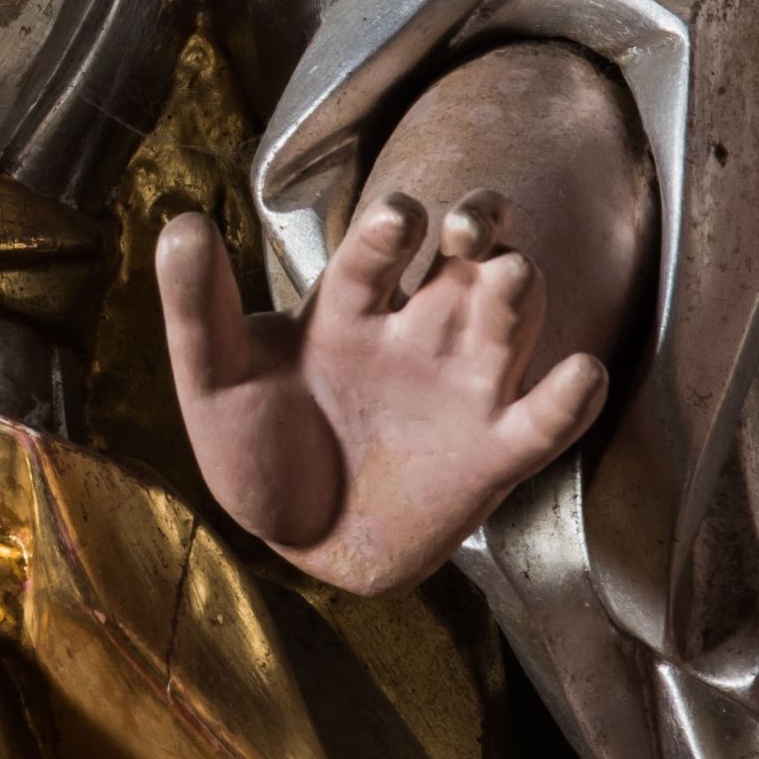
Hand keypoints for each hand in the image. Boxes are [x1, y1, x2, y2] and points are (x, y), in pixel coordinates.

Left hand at [158, 182, 610, 599]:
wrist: (295, 541)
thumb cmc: (257, 445)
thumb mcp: (215, 376)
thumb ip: (199, 308)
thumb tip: (180, 223)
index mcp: (352, 304)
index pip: (380, 248)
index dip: (391, 227)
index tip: (396, 217)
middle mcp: (420, 331)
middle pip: (467, 257)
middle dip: (479, 228)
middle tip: (469, 224)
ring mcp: (462, 388)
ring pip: (511, 320)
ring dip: (518, 295)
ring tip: (512, 276)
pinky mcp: (494, 454)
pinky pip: (543, 422)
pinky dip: (568, 399)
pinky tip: (578, 376)